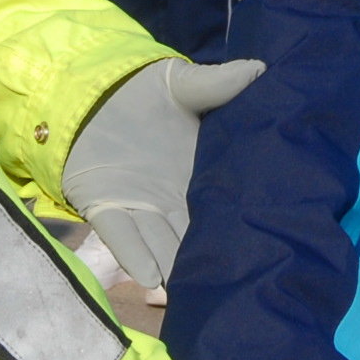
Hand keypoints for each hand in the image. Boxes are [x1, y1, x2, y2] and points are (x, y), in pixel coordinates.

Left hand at [61, 57, 262, 290]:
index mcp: (200, 175)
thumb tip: (262, 69)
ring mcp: (140, 208)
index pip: (225, 206)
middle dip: (215, 259)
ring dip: (178, 267)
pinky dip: (134, 255)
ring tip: (202, 290)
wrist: (91, 94)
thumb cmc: (144, 93)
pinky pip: (122, 236)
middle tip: (242, 280)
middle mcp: (173, 200)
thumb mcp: (184, 84)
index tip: (267, 241)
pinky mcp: (105, 208)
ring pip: (163, 245)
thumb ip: (219, 84)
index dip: (243, 224)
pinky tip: (150, 277)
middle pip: (197, 236)